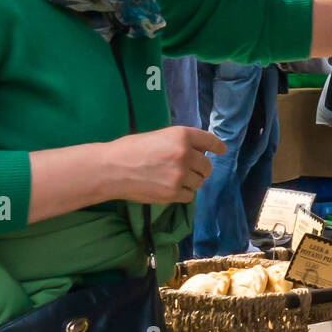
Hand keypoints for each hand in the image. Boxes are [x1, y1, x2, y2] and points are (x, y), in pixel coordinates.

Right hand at [105, 126, 224, 203]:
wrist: (110, 169)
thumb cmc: (130, 149)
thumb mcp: (158, 136)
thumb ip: (179, 143)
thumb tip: (198, 152)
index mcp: (181, 135)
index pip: (209, 141)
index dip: (217, 147)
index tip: (221, 150)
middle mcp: (185, 154)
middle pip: (207, 166)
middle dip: (200, 168)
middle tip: (188, 169)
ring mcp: (180, 175)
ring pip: (199, 182)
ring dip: (191, 182)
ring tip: (173, 179)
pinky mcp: (173, 193)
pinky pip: (189, 196)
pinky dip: (182, 193)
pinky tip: (169, 188)